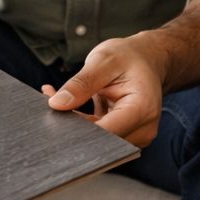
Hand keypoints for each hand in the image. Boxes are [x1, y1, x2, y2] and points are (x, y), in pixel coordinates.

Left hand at [45, 32, 167, 147]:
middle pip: (100, 141)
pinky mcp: (126, 137)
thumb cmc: (130, 57)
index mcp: (142, 108)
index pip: (105, 133)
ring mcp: (136, 136)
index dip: (77, 128)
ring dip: (75, 125)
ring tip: (61, 97)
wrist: (147, 59)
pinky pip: (97, 138)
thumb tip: (57, 104)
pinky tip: (70, 106)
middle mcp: (144, 128)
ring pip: (96, 142)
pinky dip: (81, 124)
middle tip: (52, 99)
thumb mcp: (103, 60)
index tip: (55, 113)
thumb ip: (81, 83)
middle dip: (72, 125)